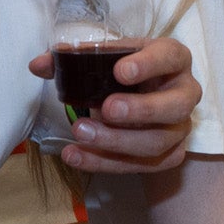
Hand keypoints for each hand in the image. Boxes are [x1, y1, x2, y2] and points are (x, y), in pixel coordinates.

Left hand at [27, 36, 197, 173]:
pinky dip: (106, 163)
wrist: (141, 97)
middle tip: (106, 109)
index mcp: (173, 58)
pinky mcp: (171, 154)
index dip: (148, 64)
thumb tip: (38, 65)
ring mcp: (180, 127)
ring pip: (158, 142)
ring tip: (81, 133)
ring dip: (117, 142)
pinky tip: (77, 156)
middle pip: (174, 106)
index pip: (170, 56)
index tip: (119, 72)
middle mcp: (185, 92)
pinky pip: (143, 166)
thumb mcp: (106, 57)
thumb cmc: (124, 71)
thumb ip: (72, 58)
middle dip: (140, 110)